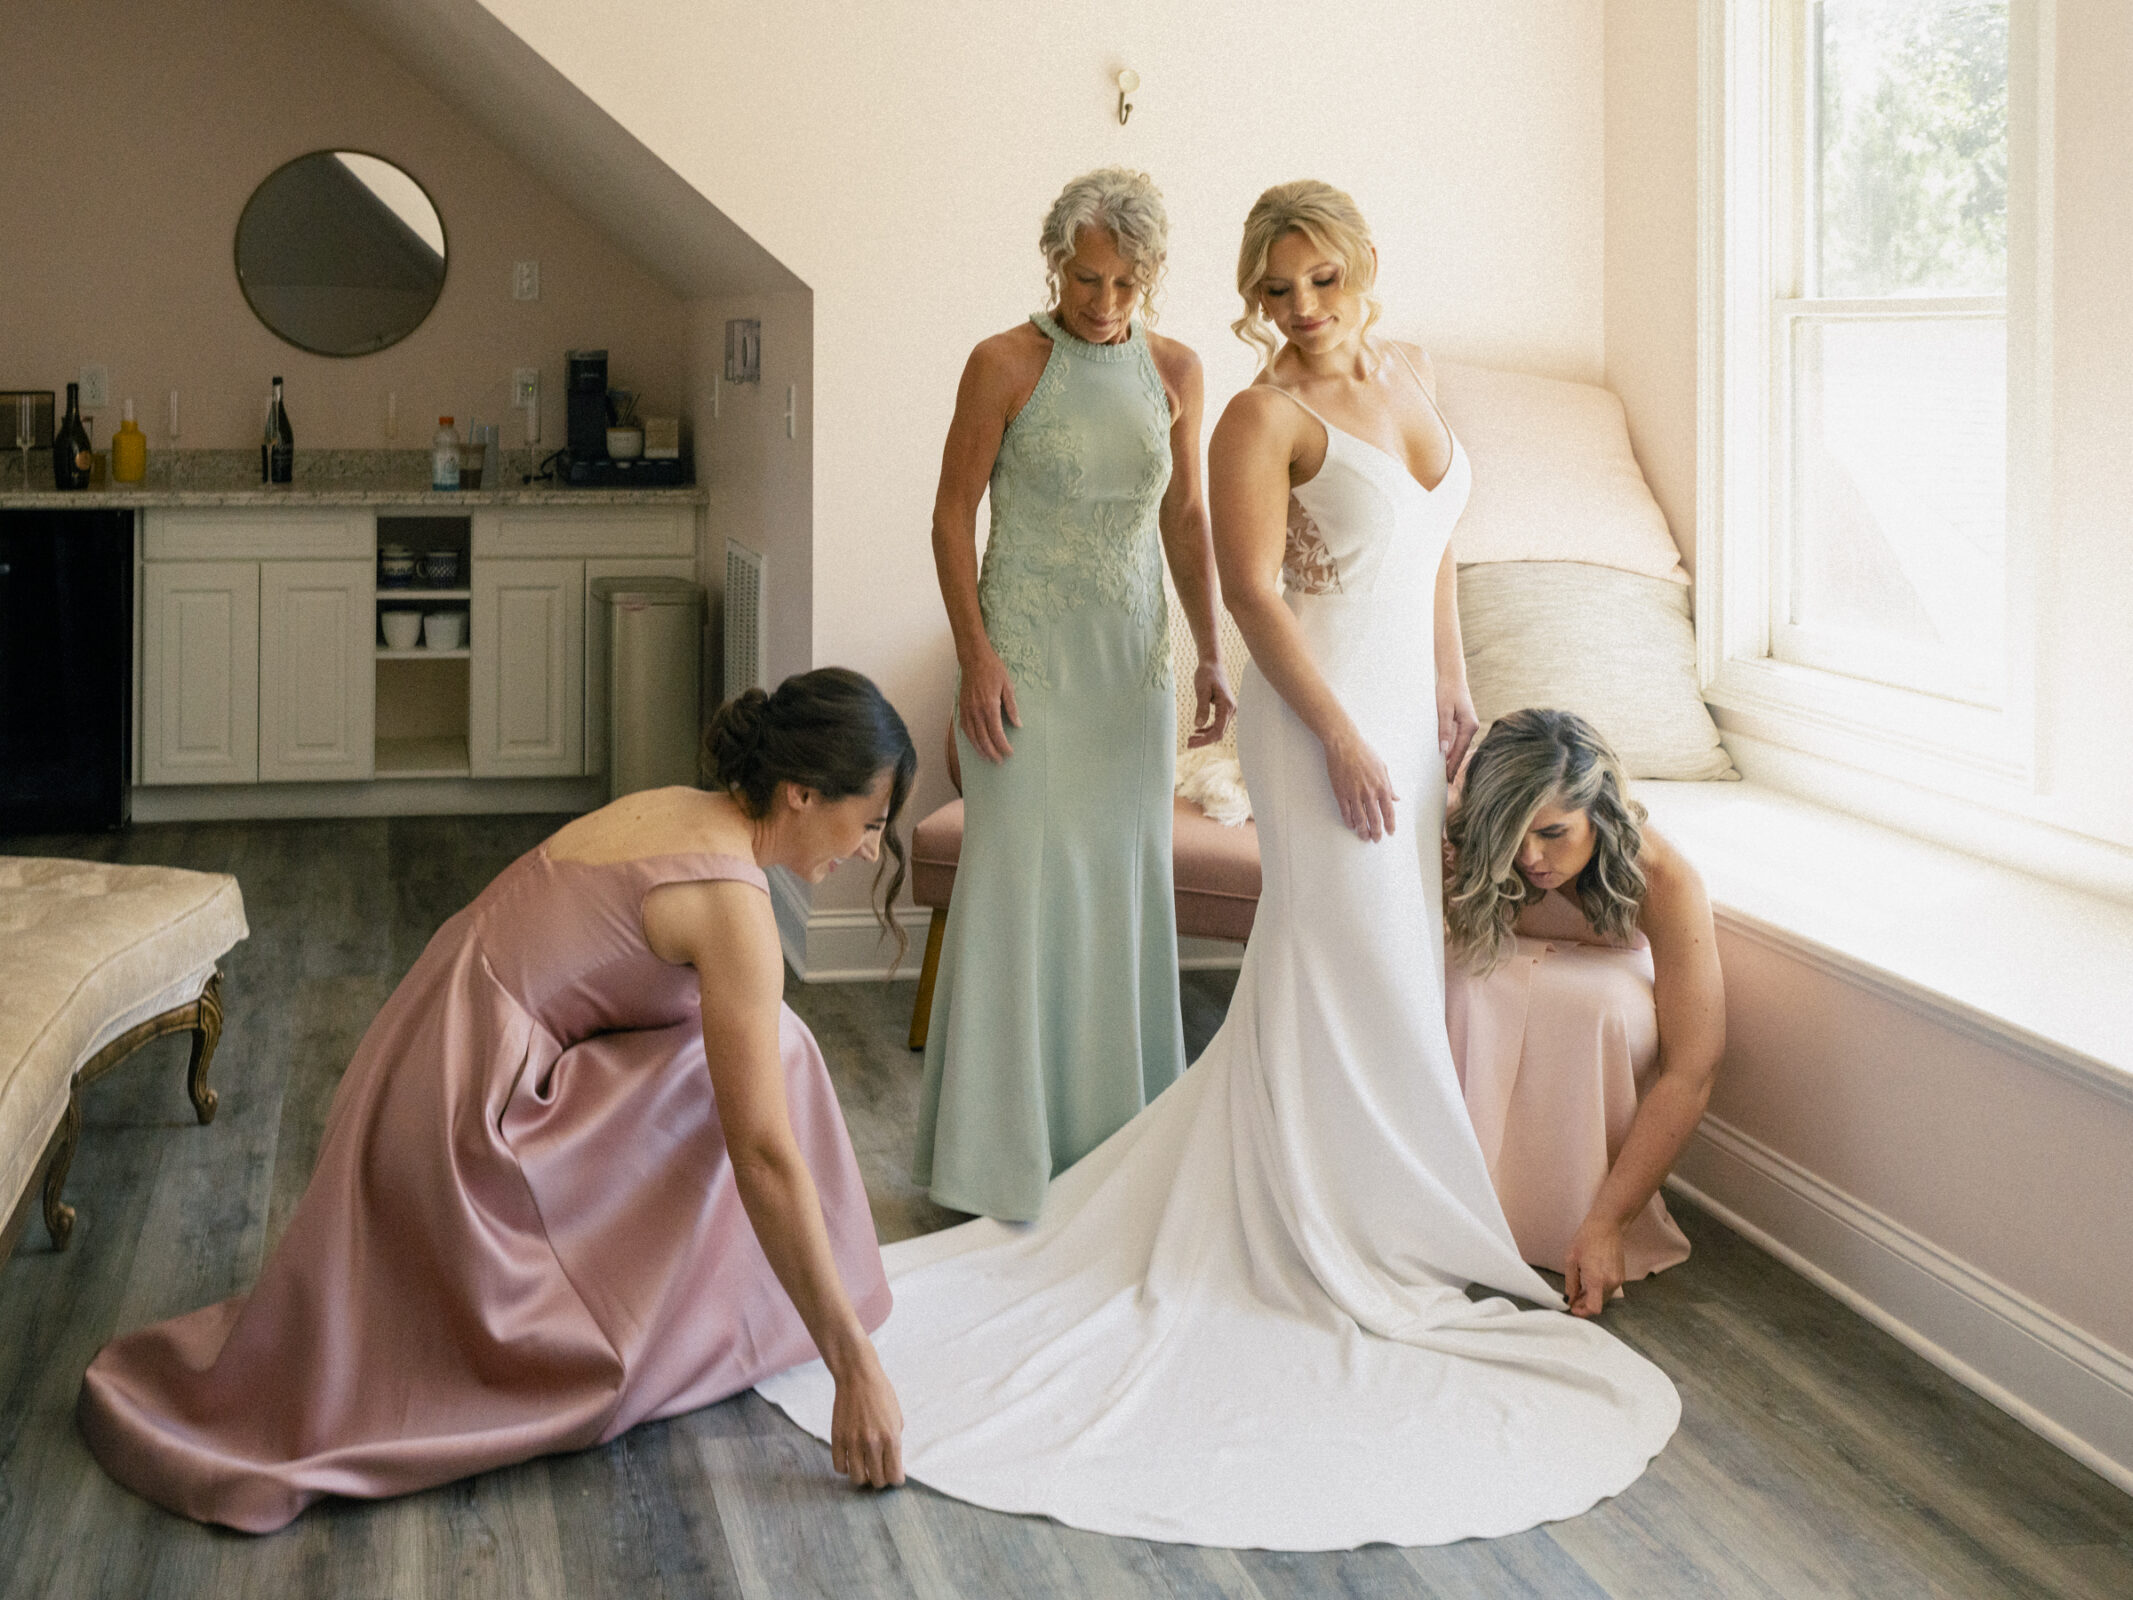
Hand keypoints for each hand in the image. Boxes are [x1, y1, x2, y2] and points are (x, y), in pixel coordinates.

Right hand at [828, 1344, 904, 1488]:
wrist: (858, 1376)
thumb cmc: (881, 1394)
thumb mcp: (897, 1417)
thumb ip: (895, 1442)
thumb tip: (894, 1464)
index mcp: (891, 1438)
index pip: (894, 1476)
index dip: (896, 1480)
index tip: (895, 1476)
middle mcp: (872, 1443)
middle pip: (877, 1481)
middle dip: (881, 1480)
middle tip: (880, 1471)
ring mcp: (853, 1442)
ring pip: (857, 1478)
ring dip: (863, 1477)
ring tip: (865, 1468)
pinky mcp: (837, 1438)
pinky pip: (840, 1467)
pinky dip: (846, 1468)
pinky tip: (851, 1460)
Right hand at [957, 648, 1020, 763]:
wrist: (974, 659)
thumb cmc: (993, 670)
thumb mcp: (1008, 686)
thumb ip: (1012, 707)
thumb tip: (1017, 724)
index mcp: (990, 706)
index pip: (997, 733)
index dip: (1003, 746)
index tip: (1010, 753)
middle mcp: (976, 711)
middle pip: (984, 739)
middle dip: (992, 752)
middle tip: (1000, 761)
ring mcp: (967, 710)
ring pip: (973, 737)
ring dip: (980, 750)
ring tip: (988, 758)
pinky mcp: (962, 708)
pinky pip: (965, 729)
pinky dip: (970, 739)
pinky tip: (976, 744)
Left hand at [1185, 660, 1237, 748]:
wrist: (1212, 663)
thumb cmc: (1206, 674)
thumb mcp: (1202, 690)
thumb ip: (1201, 707)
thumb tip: (1198, 724)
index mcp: (1226, 706)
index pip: (1218, 731)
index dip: (1204, 740)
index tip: (1190, 743)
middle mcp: (1231, 709)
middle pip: (1219, 732)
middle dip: (1204, 740)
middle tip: (1188, 743)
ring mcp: (1229, 709)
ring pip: (1219, 729)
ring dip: (1206, 736)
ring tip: (1191, 738)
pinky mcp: (1225, 707)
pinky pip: (1218, 723)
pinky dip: (1208, 728)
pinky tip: (1197, 730)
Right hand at [1322, 726, 1398, 841]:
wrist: (1344, 744)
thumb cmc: (1364, 752)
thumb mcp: (1382, 767)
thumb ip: (1389, 785)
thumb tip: (1395, 798)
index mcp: (1382, 786)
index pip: (1389, 811)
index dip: (1390, 824)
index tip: (1390, 832)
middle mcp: (1369, 792)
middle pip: (1374, 819)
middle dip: (1376, 832)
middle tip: (1376, 839)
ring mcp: (1354, 793)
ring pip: (1360, 818)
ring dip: (1362, 830)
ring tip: (1364, 837)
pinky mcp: (1341, 792)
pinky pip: (1345, 811)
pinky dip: (1349, 821)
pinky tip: (1351, 826)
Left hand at [1437, 679, 1479, 782]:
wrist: (1452, 677)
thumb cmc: (1447, 691)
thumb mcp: (1442, 709)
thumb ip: (1444, 730)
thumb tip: (1443, 750)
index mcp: (1469, 725)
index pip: (1459, 751)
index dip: (1452, 765)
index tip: (1446, 779)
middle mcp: (1471, 727)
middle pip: (1461, 751)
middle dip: (1453, 766)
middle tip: (1445, 783)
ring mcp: (1469, 725)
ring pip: (1459, 747)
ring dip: (1452, 759)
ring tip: (1444, 774)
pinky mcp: (1463, 723)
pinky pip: (1458, 741)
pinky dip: (1452, 750)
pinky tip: (1444, 758)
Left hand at [1562, 1216, 1626, 1317]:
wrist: (1607, 1226)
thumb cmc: (1586, 1240)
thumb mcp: (1571, 1261)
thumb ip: (1570, 1284)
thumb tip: (1569, 1299)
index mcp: (1597, 1280)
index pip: (1593, 1308)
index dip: (1582, 1312)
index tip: (1573, 1308)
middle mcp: (1610, 1283)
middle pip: (1598, 1305)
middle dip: (1584, 1304)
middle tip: (1573, 1298)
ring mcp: (1618, 1280)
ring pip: (1604, 1298)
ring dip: (1592, 1297)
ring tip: (1580, 1288)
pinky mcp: (1622, 1276)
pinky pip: (1609, 1290)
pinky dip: (1600, 1290)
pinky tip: (1590, 1281)